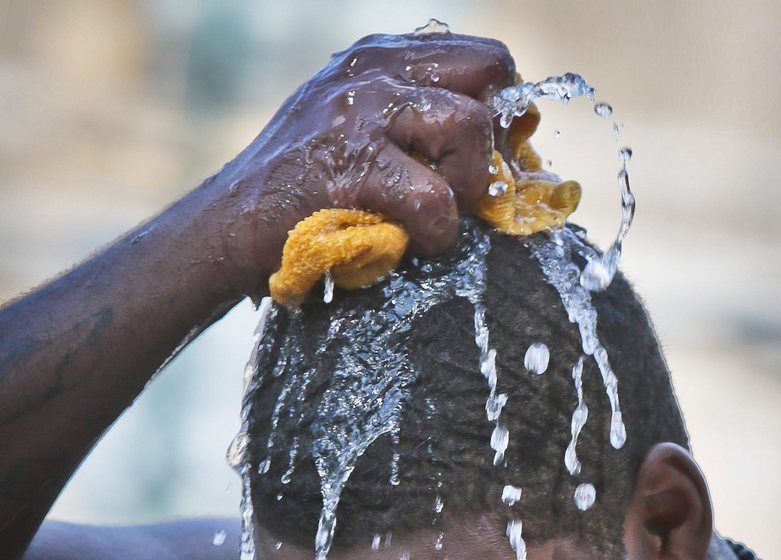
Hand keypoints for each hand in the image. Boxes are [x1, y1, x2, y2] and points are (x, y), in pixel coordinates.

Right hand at [210, 31, 515, 298]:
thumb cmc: (302, 190)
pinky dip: (436, 233)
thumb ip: (423, 121)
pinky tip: (410, 242)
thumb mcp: (359, 130)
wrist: (229, 225)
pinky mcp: (351, 168)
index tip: (494, 160)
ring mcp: (362, 113)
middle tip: (467, 190)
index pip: (483, 60)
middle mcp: (374, 70)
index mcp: (381, 57)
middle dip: (492, 141)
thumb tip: (512, 140)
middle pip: (490, 75)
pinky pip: (435, 201)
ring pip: (470, 129)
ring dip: (464, 189)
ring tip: (432, 218)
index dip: (504, 112)